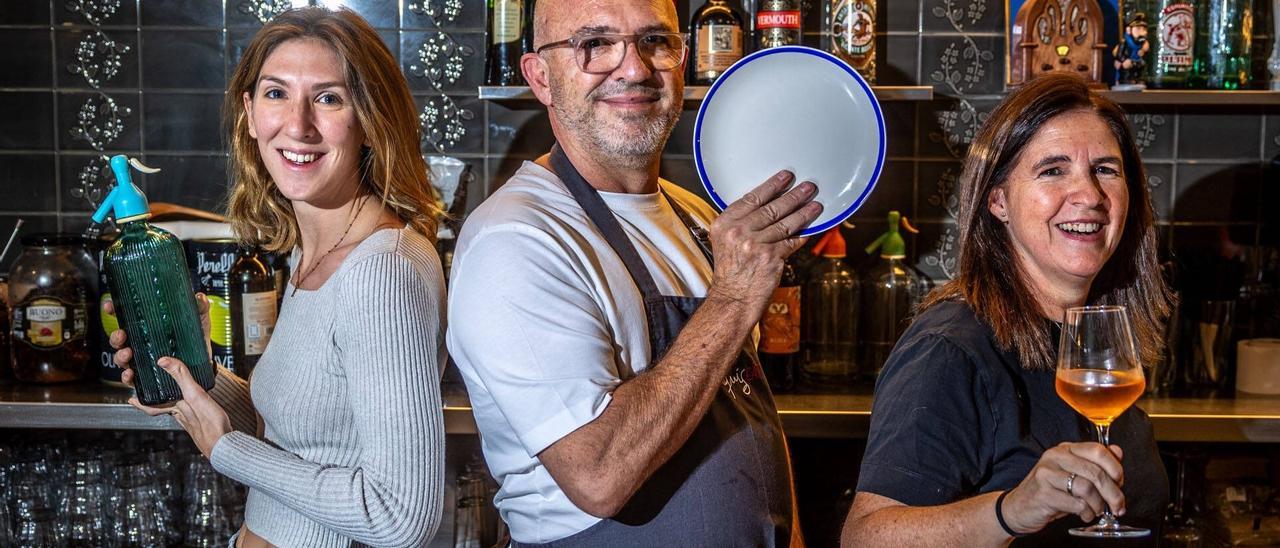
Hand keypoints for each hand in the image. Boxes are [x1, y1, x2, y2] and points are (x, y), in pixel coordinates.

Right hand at [106, 293, 213, 385]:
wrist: (205, 363)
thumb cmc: (196, 339)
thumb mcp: (198, 320)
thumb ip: (199, 307)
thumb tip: (199, 297)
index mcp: (148, 326)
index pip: (126, 316)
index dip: (114, 310)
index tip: (109, 306)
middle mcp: (142, 342)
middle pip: (119, 338)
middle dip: (115, 336)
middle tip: (122, 334)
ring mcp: (143, 358)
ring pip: (121, 357)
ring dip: (120, 356)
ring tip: (128, 353)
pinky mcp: (147, 375)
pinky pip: (131, 378)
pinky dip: (127, 376)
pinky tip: (131, 373)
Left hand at [127, 356, 230, 458]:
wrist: (224, 444)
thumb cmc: (209, 424)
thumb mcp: (194, 395)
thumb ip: (180, 376)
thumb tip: (163, 361)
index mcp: (176, 409)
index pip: (152, 407)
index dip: (141, 403)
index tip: (131, 400)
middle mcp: (182, 416)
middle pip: (165, 408)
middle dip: (159, 401)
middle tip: (155, 394)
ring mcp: (193, 421)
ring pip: (179, 411)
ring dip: (176, 404)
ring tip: (178, 397)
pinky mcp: (204, 424)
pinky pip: (193, 414)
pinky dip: (192, 409)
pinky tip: (199, 407)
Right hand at [707, 170, 821, 315]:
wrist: (733, 299)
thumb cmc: (731, 272)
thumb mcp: (725, 242)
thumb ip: (741, 224)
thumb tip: (767, 205)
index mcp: (725, 224)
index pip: (752, 198)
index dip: (772, 185)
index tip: (786, 176)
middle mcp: (738, 232)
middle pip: (772, 208)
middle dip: (794, 196)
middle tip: (809, 187)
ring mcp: (755, 245)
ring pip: (786, 223)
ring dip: (804, 212)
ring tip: (816, 204)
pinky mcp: (770, 258)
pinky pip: (792, 242)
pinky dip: (803, 236)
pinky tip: (812, 229)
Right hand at [1001, 442, 1125, 534]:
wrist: (1018, 507)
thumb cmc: (1049, 491)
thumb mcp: (1073, 474)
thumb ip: (1095, 463)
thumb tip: (1118, 451)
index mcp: (1065, 449)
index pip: (1097, 450)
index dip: (1115, 468)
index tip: (1120, 484)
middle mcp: (1054, 457)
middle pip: (1095, 472)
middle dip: (1113, 494)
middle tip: (1118, 507)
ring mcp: (1046, 474)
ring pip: (1087, 488)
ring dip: (1098, 505)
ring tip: (1096, 511)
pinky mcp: (1043, 493)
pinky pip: (1076, 504)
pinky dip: (1086, 513)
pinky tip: (1084, 515)